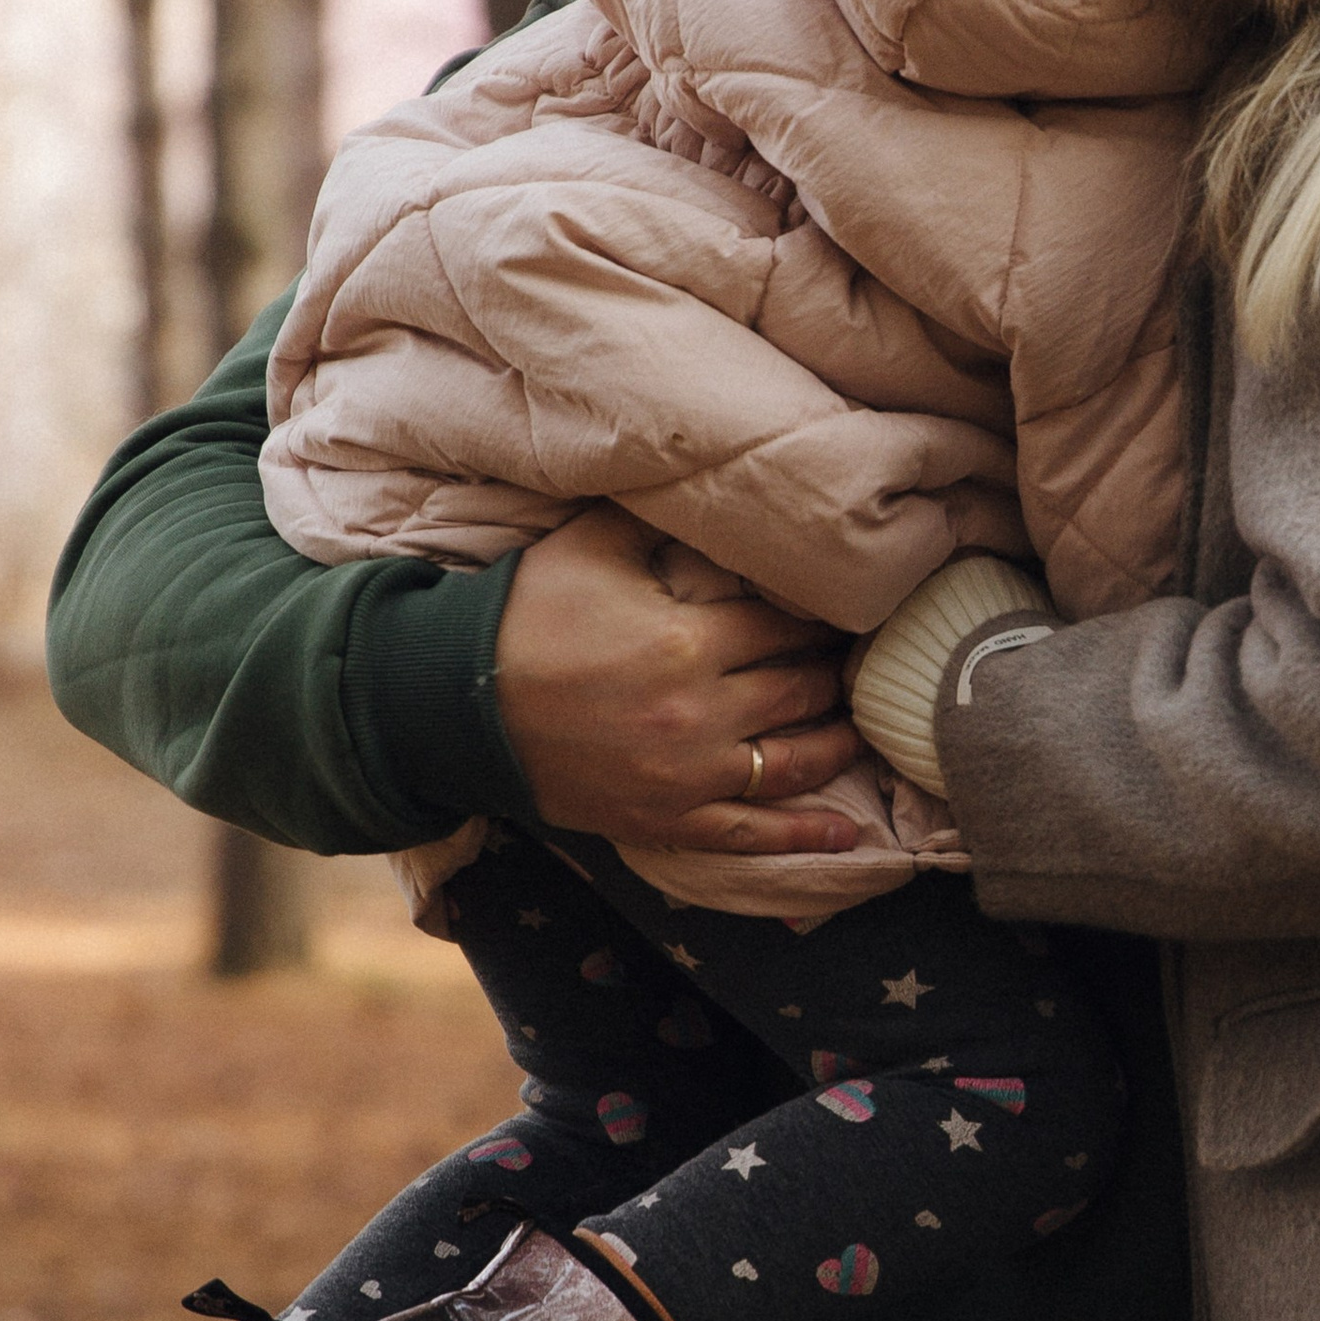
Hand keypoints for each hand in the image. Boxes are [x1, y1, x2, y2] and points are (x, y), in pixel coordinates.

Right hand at [494, 508, 864, 856]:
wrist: (457, 702)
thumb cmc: (526, 613)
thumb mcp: (593, 543)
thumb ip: (661, 519)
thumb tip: (715, 485)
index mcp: (690, 641)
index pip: (787, 627)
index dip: (819, 617)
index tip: (841, 612)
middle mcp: (701, 713)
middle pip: (802, 692)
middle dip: (835, 675)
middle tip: (858, 664)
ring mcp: (687, 774)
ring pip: (793, 763)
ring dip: (837, 745)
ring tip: (862, 727)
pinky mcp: (667, 819)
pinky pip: (751, 832)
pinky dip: (805, 834)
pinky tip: (849, 833)